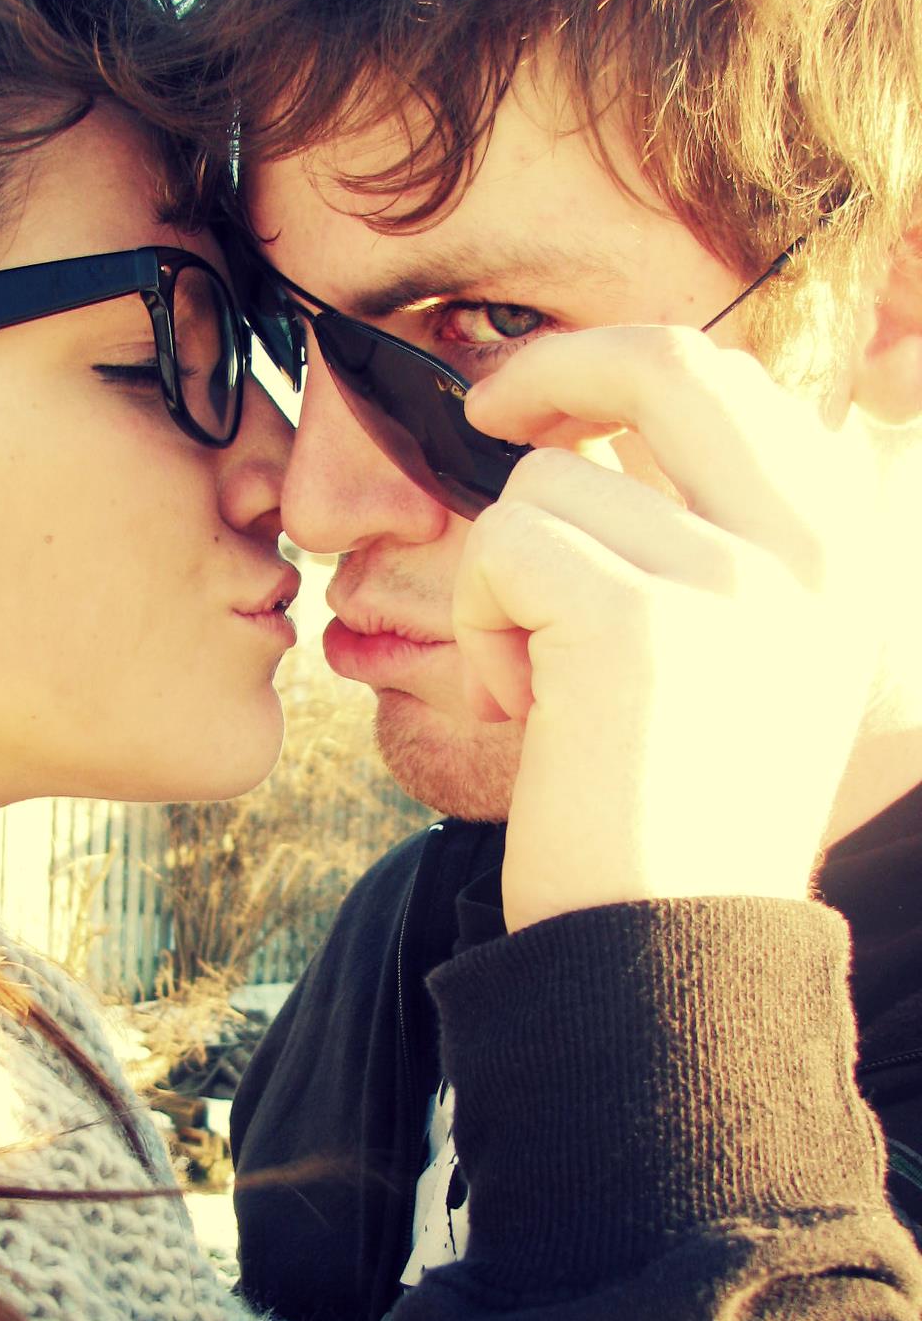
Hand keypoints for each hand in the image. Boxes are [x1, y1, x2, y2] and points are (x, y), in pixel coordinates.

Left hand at [455, 327, 882, 931]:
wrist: (672, 957)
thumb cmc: (678, 823)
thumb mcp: (747, 660)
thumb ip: (715, 541)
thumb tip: (606, 435)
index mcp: (842, 554)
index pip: (736, 386)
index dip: (625, 371)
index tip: (557, 405)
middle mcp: (809, 552)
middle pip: (668, 363)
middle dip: (555, 367)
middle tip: (489, 410)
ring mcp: (731, 579)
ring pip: (549, 482)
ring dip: (502, 576)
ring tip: (534, 687)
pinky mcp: (634, 620)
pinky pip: (503, 548)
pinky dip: (477, 623)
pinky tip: (517, 710)